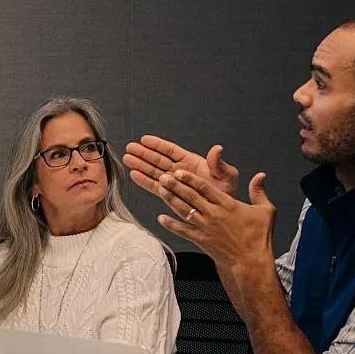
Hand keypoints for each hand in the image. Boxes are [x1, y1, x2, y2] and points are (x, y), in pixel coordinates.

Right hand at [123, 137, 240, 202]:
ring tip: (127, 159)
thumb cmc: (227, 193)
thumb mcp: (227, 176)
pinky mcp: (172, 195)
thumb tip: (217, 149)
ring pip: (154, 172)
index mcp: (193, 163)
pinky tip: (134, 175)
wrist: (224, 214)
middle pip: (159, 160)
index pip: (171, 151)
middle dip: (144, 154)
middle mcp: (181, 172)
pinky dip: (145, 181)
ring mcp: (175, 183)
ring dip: (141, 166)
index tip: (145, 139)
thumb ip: (219, 164)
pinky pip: (156, 187)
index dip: (158, 145)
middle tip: (129, 148)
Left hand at [155, 168, 276, 267]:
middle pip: (190, 196)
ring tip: (160, 189)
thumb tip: (260, 175)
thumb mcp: (265, 210)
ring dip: (171, 199)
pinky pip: (182, 231)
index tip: (179, 171)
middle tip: (163, 177)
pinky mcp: (201, 240)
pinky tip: (160, 218)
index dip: (190, 178)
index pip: (204, 187)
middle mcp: (214, 214)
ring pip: (184, 210)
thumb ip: (259, 191)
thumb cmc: (259, 237)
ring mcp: (205, 227)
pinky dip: (171, 224)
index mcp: (227, 204)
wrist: (251, 262)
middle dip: (175, 185)